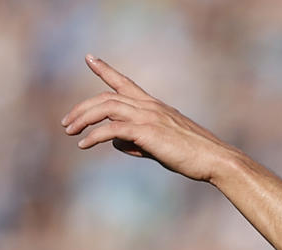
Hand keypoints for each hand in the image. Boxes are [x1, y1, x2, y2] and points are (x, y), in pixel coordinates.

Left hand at [62, 55, 231, 182]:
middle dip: (82, 108)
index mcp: (153, 105)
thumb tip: (116, 142)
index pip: (124, 82)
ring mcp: (148, 116)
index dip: (105, 69)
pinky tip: (84, 144)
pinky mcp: (147, 132)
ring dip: (83, 119)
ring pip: (105, 108)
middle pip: (106, 97)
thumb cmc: (191, 155)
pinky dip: (95, 135)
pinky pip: (112, 129)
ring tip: (70, 132)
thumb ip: (136, 142)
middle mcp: (148, 106)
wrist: (214, 159)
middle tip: (66, 123)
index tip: (89, 58)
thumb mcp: (159, 145)